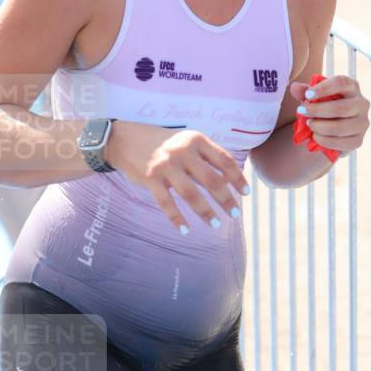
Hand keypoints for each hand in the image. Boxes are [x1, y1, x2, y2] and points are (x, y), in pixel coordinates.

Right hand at [106, 122, 248, 231]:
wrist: (124, 139)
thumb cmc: (162, 143)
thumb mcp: (186, 141)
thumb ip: (204, 158)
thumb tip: (228, 181)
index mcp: (196, 139)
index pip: (224, 161)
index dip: (238, 178)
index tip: (246, 193)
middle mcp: (183, 151)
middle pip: (211, 180)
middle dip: (225, 200)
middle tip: (235, 214)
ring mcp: (166, 165)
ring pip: (191, 194)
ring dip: (206, 212)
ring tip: (216, 224)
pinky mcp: (150, 178)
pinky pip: (167, 203)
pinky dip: (177, 219)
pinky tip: (186, 230)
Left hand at [289, 75, 369, 154]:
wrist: (332, 127)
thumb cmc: (324, 105)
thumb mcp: (314, 96)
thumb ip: (304, 91)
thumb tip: (295, 87)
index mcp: (352, 87)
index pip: (341, 83)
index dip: (323, 89)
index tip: (307, 95)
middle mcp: (362, 104)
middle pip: (341, 108)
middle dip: (317, 111)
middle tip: (301, 111)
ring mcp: (363, 123)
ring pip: (340, 127)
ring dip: (320, 127)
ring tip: (309, 124)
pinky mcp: (359, 140)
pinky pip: (341, 143)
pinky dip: (324, 140)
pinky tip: (315, 136)